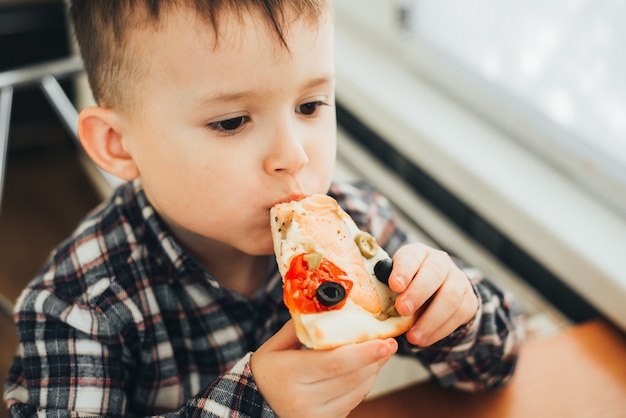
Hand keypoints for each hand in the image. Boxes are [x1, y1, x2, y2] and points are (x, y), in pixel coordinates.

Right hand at [250, 320, 397, 417]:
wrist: (254, 408)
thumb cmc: (265, 375)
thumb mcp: (273, 347)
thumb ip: (298, 328)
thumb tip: (325, 308)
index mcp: (288, 374)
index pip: (334, 362)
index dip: (364, 352)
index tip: (384, 341)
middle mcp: (301, 399)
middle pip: (350, 377)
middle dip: (374, 358)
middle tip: (389, 342)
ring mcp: (314, 416)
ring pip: (356, 391)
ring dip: (372, 371)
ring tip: (381, 353)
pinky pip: (352, 402)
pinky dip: (363, 384)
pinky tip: (366, 370)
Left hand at [389, 243, 478, 346]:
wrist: (436, 292)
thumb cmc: (407, 286)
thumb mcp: (395, 280)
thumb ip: (386, 287)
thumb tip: (374, 301)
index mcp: (418, 253)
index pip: (412, 256)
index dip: (404, 270)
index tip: (394, 285)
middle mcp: (440, 262)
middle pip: (434, 274)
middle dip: (418, 293)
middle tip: (402, 310)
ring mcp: (458, 280)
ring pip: (450, 298)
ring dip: (430, 320)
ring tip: (413, 337)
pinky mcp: (469, 300)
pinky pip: (458, 316)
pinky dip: (439, 331)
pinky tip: (424, 340)